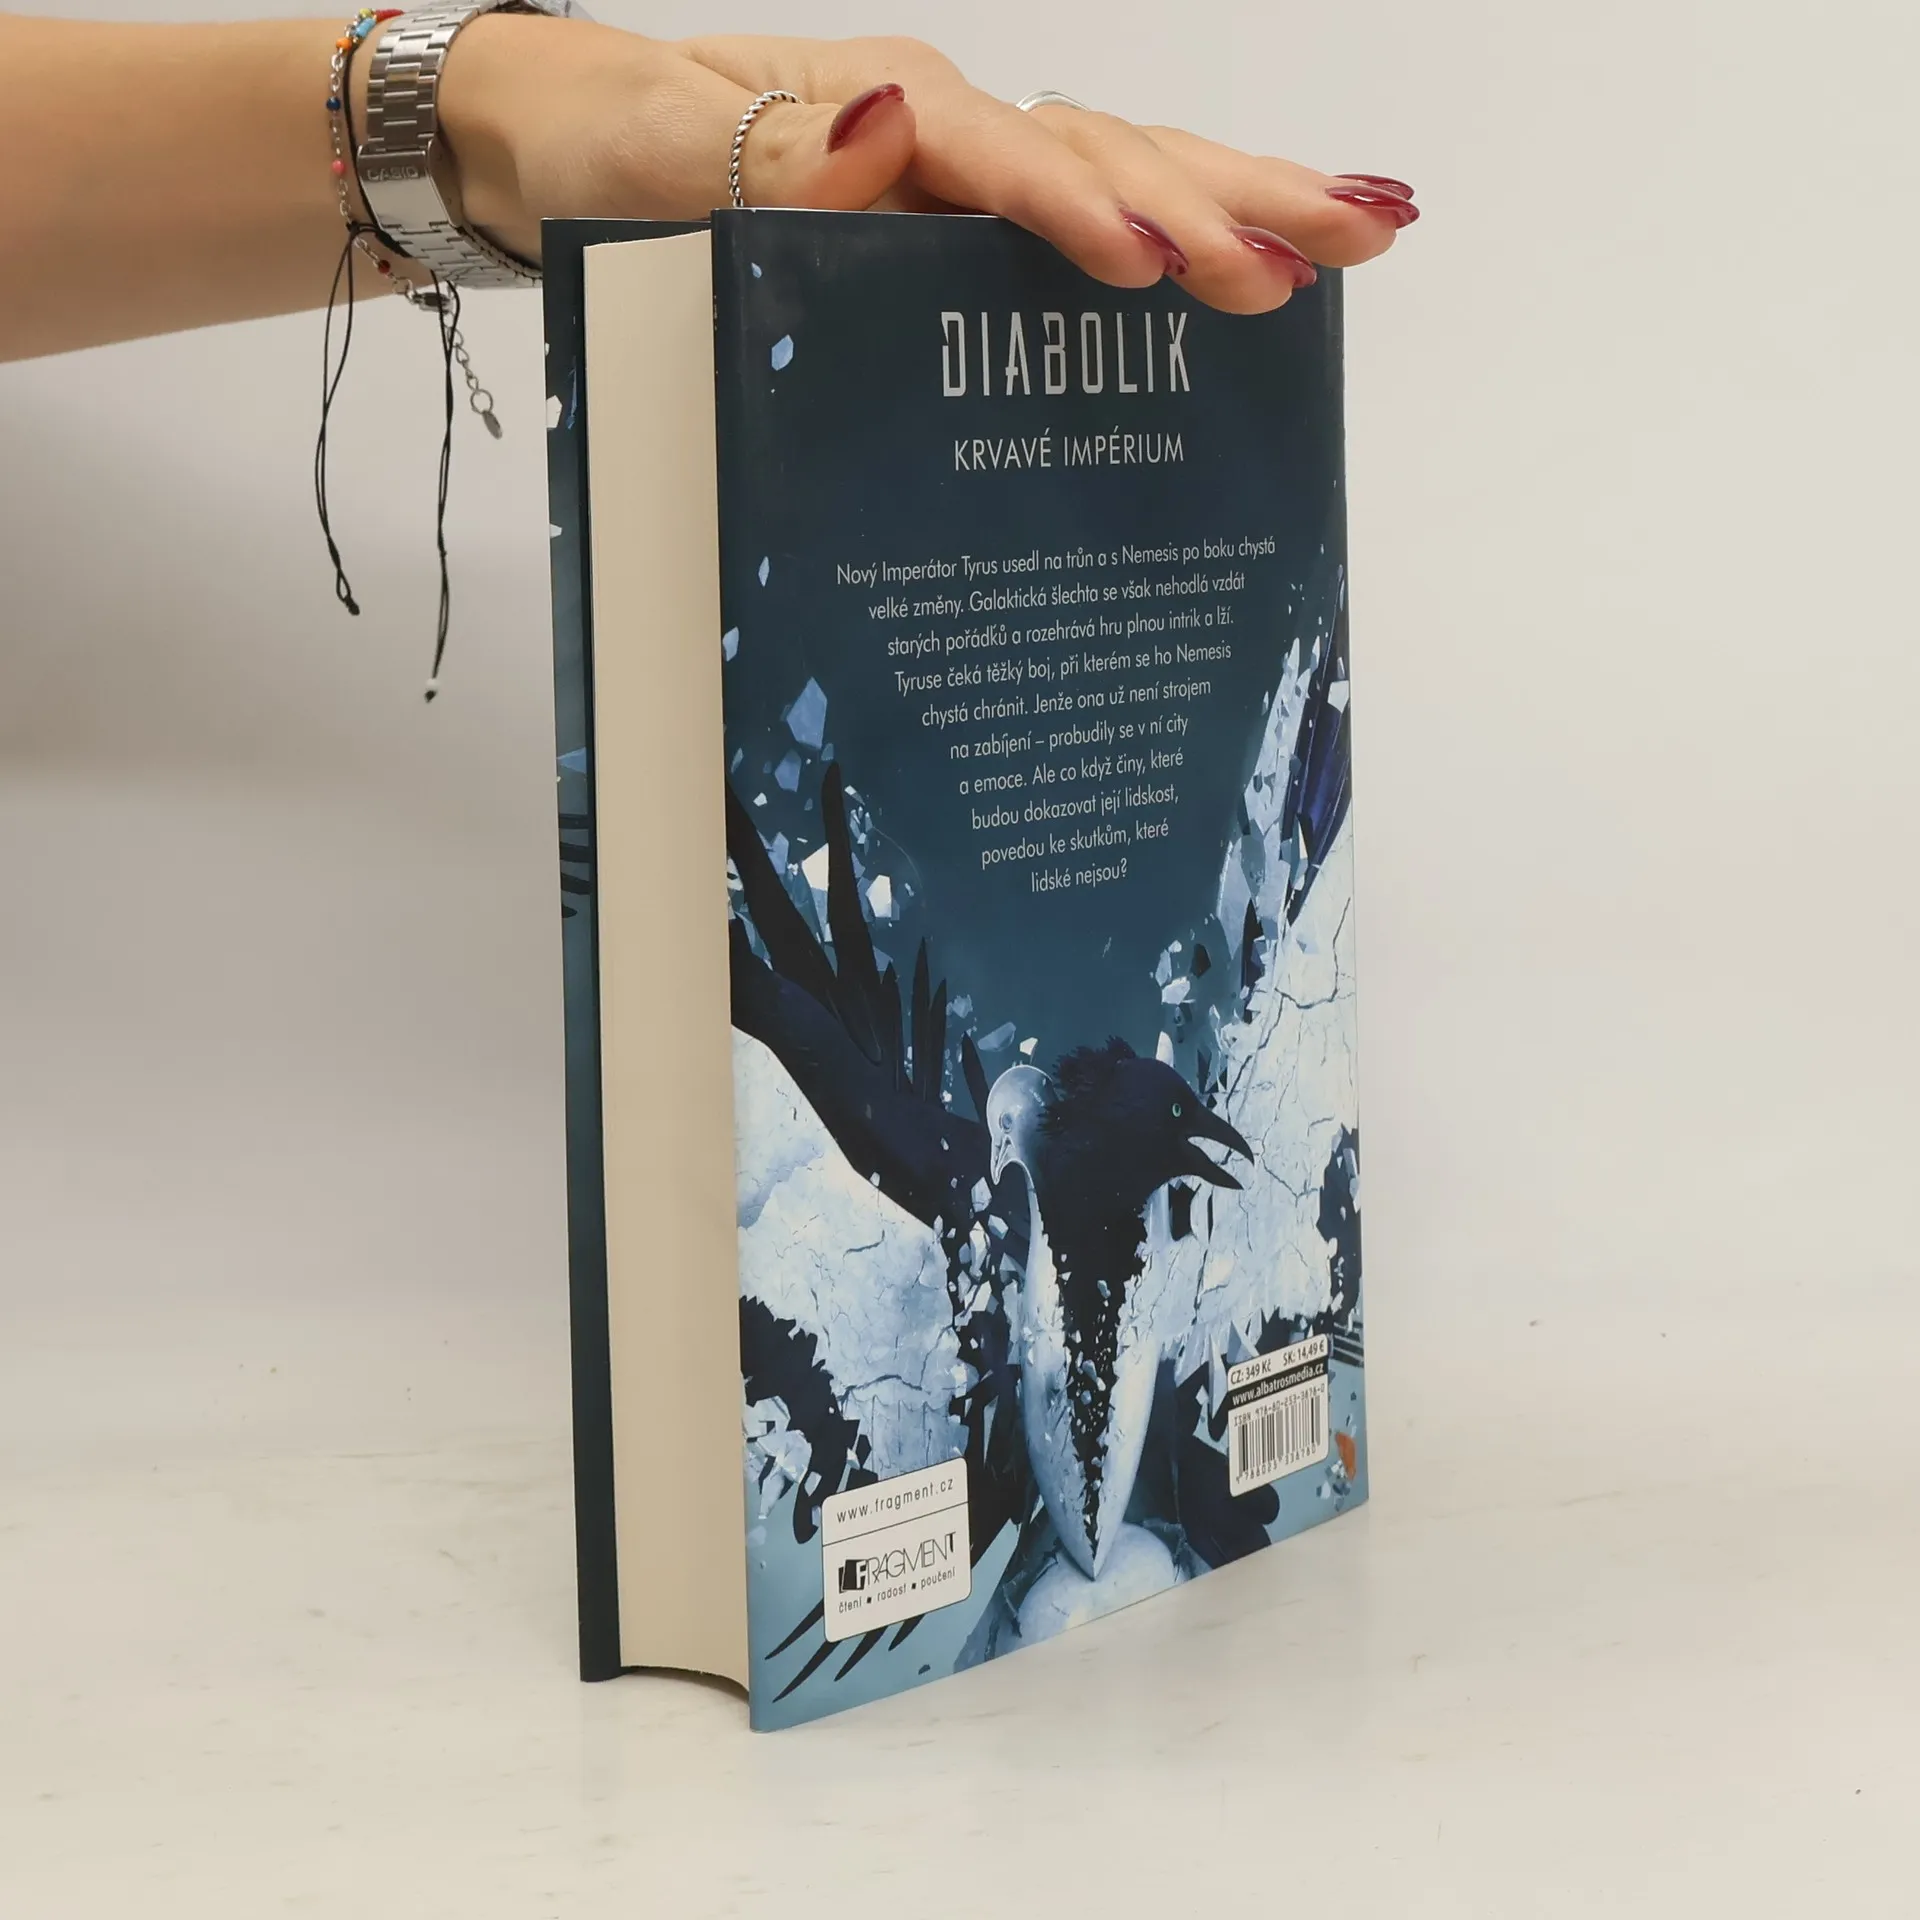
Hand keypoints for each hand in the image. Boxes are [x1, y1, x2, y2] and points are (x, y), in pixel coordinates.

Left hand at [436, 22, 1416, 312]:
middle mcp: (944, 131)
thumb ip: (765, 157)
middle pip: (1112, 148)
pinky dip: (1183, 232)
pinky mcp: (966, 221)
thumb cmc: (606, 148)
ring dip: (1245, 204)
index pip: (1006, 157)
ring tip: (1364, 236)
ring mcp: (965, 173)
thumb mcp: (652, 152)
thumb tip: (895, 136)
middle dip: (1230, 198)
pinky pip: (1089, 223)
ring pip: (1128, 173)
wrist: (567, 143)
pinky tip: (1260, 261)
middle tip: (1346, 244)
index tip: (1156, 270)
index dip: (1082, 212)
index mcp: (879, 112)